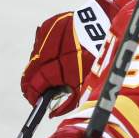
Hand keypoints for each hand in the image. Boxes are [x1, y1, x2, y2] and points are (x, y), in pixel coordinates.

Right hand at [21, 0, 117, 115]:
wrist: (107, 24)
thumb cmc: (102, 57)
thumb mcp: (89, 83)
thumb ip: (70, 100)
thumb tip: (52, 114)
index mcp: (61, 66)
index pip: (36, 84)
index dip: (33, 94)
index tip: (34, 101)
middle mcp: (51, 51)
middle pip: (30, 72)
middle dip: (31, 84)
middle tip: (34, 92)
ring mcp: (47, 37)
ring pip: (34, 58)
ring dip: (39, 67)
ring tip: (47, 74)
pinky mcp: (48, 25)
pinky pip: (40, 43)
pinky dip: (45, 52)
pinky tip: (53, 56)